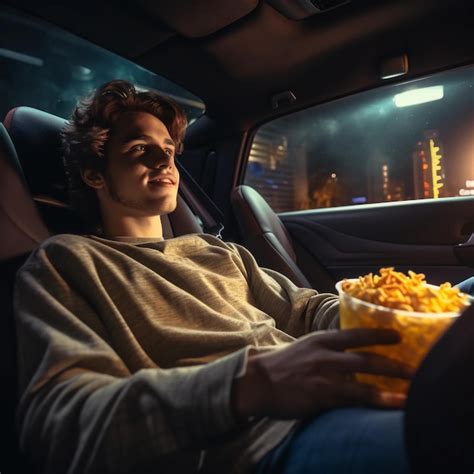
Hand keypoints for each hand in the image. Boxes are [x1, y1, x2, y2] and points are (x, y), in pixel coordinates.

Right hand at [233, 328, 413, 419]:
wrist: (257, 381)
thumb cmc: (281, 365)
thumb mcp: (304, 347)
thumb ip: (325, 349)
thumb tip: (347, 353)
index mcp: (320, 340)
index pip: (355, 333)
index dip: (378, 334)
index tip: (398, 335)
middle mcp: (325, 354)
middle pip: (366, 357)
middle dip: (394, 363)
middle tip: (415, 367)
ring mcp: (324, 375)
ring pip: (365, 378)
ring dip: (392, 383)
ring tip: (413, 389)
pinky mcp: (321, 395)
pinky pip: (355, 398)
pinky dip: (377, 401)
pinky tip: (392, 404)